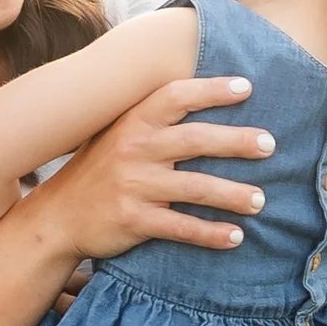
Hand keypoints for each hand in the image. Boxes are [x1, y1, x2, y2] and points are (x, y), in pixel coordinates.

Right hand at [38, 77, 273, 261]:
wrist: (56, 217)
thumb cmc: (97, 171)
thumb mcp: (116, 135)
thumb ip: (150, 118)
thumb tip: (201, 96)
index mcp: (133, 123)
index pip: (176, 97)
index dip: (212, 90)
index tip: (246, 88)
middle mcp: (135, 150)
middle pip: (196, 140)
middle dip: (237, 141)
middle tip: (269, 145)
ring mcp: (134, 186)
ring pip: (195, 187)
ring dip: (233, 194)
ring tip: (259, 200)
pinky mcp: (134, 220)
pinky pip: (182, 228)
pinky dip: (211, 234)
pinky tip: (236, 237)